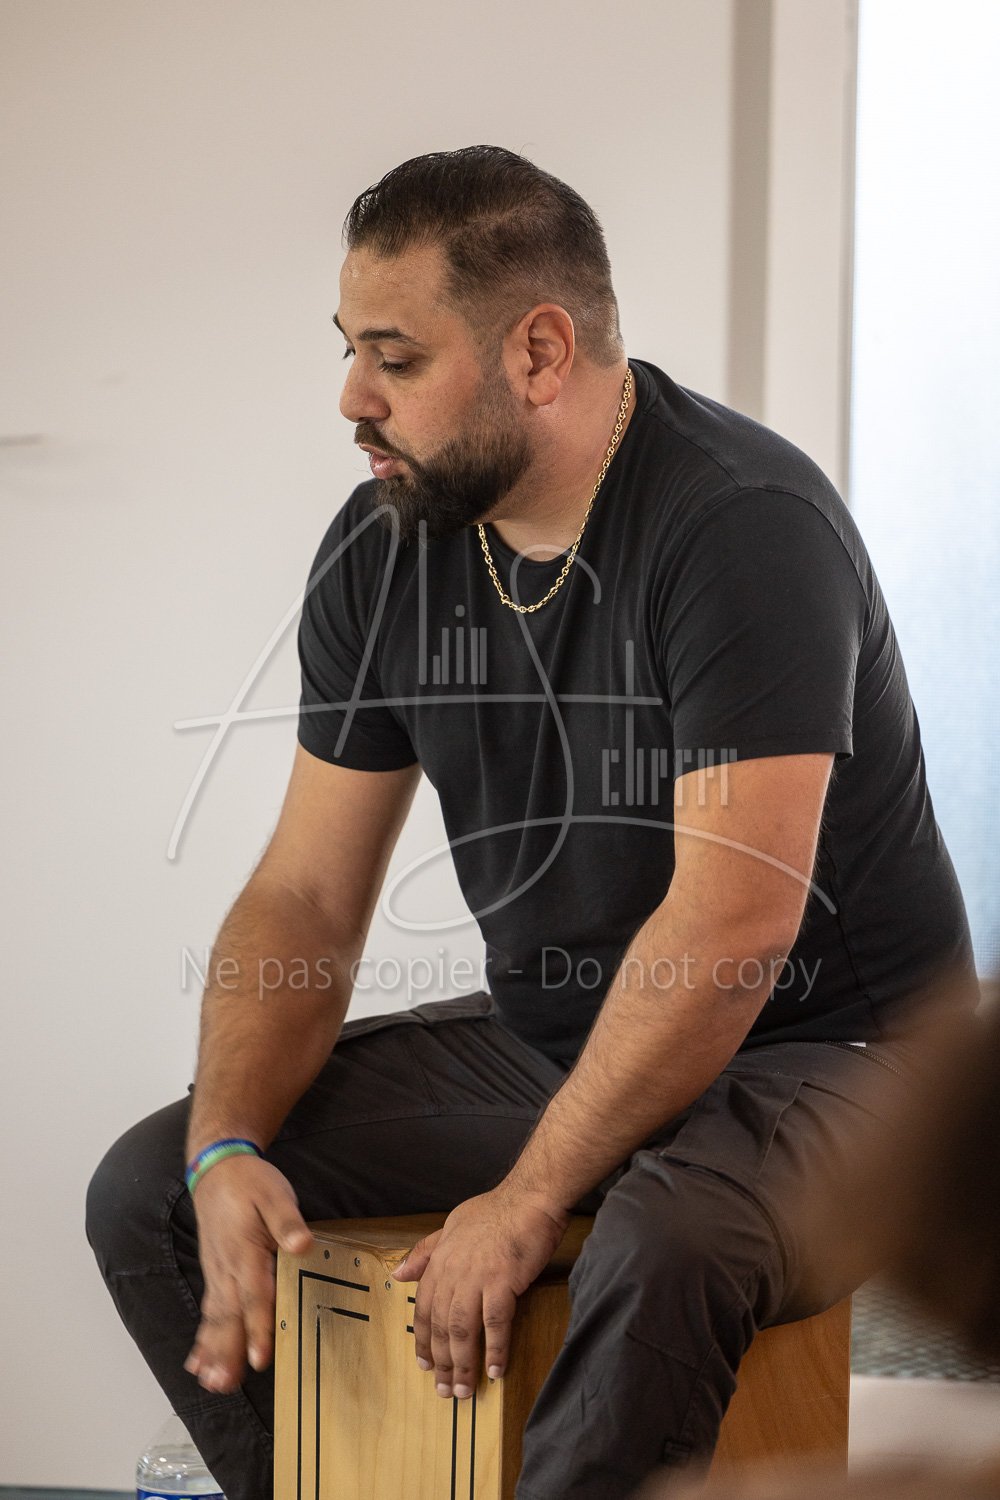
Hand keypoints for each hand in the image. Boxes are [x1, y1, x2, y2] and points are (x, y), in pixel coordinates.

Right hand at [182, 1157, 314, 1393]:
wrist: (216, 1169)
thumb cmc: (250, 1182)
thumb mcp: (274, 1193)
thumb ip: (287, 1221)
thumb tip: (302, 1245)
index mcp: (246, 1251)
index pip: (254, 1296)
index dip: (259, 1328)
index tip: (261, 1358)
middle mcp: (227, 1269)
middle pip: (229, 1317)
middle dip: (229, 1353)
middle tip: (226, 1385)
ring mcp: (217, 1274)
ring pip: (215, 1319)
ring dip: (213, 1352)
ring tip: (212, 1384)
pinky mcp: (214, 1275)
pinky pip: (208, 1312)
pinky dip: (202, 1339)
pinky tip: (198, 1365)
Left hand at [390, 1183, 568, 1399]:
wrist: (529, 1197)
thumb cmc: (495, 1210)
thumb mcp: (452, 1225)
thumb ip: (426, 1252)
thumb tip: (398, 1273)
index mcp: (440, 1261)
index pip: (423, 1309)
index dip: (422, 1341)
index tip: (424, 1367)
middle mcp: (453, 1272)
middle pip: (441, 1326)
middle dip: (441, 1363)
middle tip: (445, 1392)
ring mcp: (477, 1277)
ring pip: (463, 1330)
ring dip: (463, 1365)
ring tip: (466, 1391)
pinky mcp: (503, 1281)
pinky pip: (495, 1323)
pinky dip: (494, 1349)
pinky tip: (495, 1370)